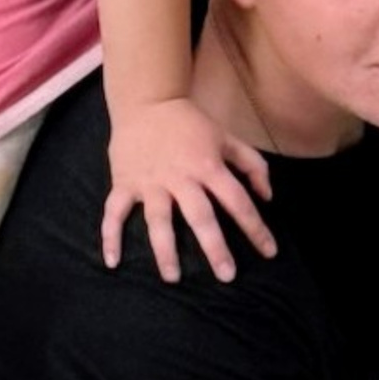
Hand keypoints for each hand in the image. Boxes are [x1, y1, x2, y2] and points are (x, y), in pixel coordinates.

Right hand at [102, 98, 276, 282]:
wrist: (147, 102)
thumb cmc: (192, 124)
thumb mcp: (227, 138)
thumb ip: (252, 165)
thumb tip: (268, 196)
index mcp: (209, 165)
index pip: (237, 200)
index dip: (255, 227)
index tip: (268, 252)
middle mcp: (180, 177)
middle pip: (200, 216)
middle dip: (214, 247)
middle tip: (227, 276)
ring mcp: (150, 182)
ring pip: (158, 220)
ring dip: (164, 250)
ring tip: (173, 278)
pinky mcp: (124, 183)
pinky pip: (114, 212)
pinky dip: (110, 236)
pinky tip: (112, 261)